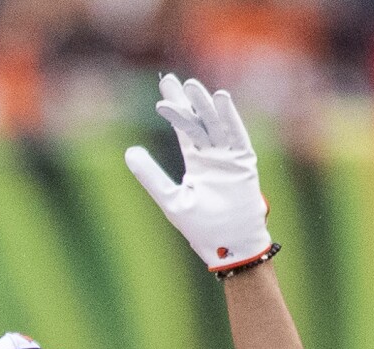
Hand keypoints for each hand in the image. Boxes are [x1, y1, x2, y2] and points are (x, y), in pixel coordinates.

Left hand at [124, 75, 272, 272]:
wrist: (229, 244)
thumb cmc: (202, 227)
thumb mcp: (171, 199)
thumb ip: (151, 176)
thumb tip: (129, 152)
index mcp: (197, 163)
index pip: (184, 129)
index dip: (174, 109)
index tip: (162, 90)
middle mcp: (214, 155)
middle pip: (199, 120)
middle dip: (187, 100)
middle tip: (172, 79)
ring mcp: (230, 157)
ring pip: (216, 124)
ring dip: (205, 105)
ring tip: (192, 86)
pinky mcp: (244, 162)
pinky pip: (237, 135)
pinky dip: (230, 117)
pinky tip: (221, 99)